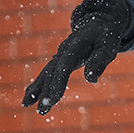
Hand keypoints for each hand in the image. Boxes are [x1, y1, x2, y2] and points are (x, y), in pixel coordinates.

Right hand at [22, 0, 132, 114]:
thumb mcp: (108, 46)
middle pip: (52, 73)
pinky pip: (46, 74)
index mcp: (75, 46)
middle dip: (46, 91)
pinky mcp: (58, 61)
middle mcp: (63, 51)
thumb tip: (91, 80)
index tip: (53, 100)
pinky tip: (29, 98)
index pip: (64, 67)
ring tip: (26, 104)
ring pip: (46, 73)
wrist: (97, 22)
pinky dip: (37, 85)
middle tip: (42, 110)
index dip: (58, 83)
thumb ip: (100, 61)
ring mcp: (59, 55)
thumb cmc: (105, 36)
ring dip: (37, 90)